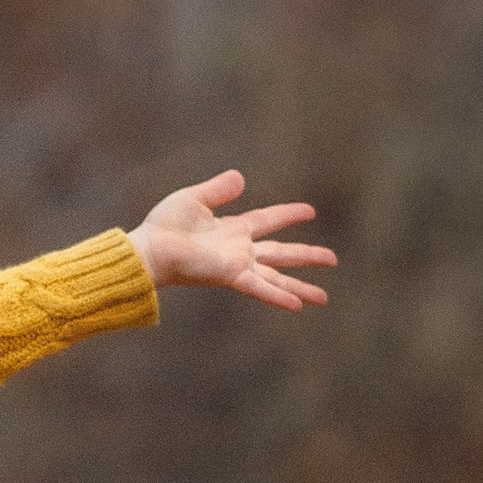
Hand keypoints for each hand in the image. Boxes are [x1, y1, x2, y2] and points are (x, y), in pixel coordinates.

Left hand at [128, 170, 334, 310]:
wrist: (150, 248)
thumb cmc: (165, 225)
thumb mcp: (195, 198)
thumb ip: (219, 190)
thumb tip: (240, 177)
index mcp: (232, 229)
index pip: (268, 220)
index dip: (289, 215)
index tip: (310, 210)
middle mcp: (240, 250)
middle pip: (282, 253)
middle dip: (308, 256)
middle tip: (333, 259)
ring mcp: (238, 265)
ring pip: (277, 277)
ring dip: (301, 286)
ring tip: (324, 298)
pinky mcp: (230, 275)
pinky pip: (260, 287)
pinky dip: (278, 296)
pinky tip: (299, 306)